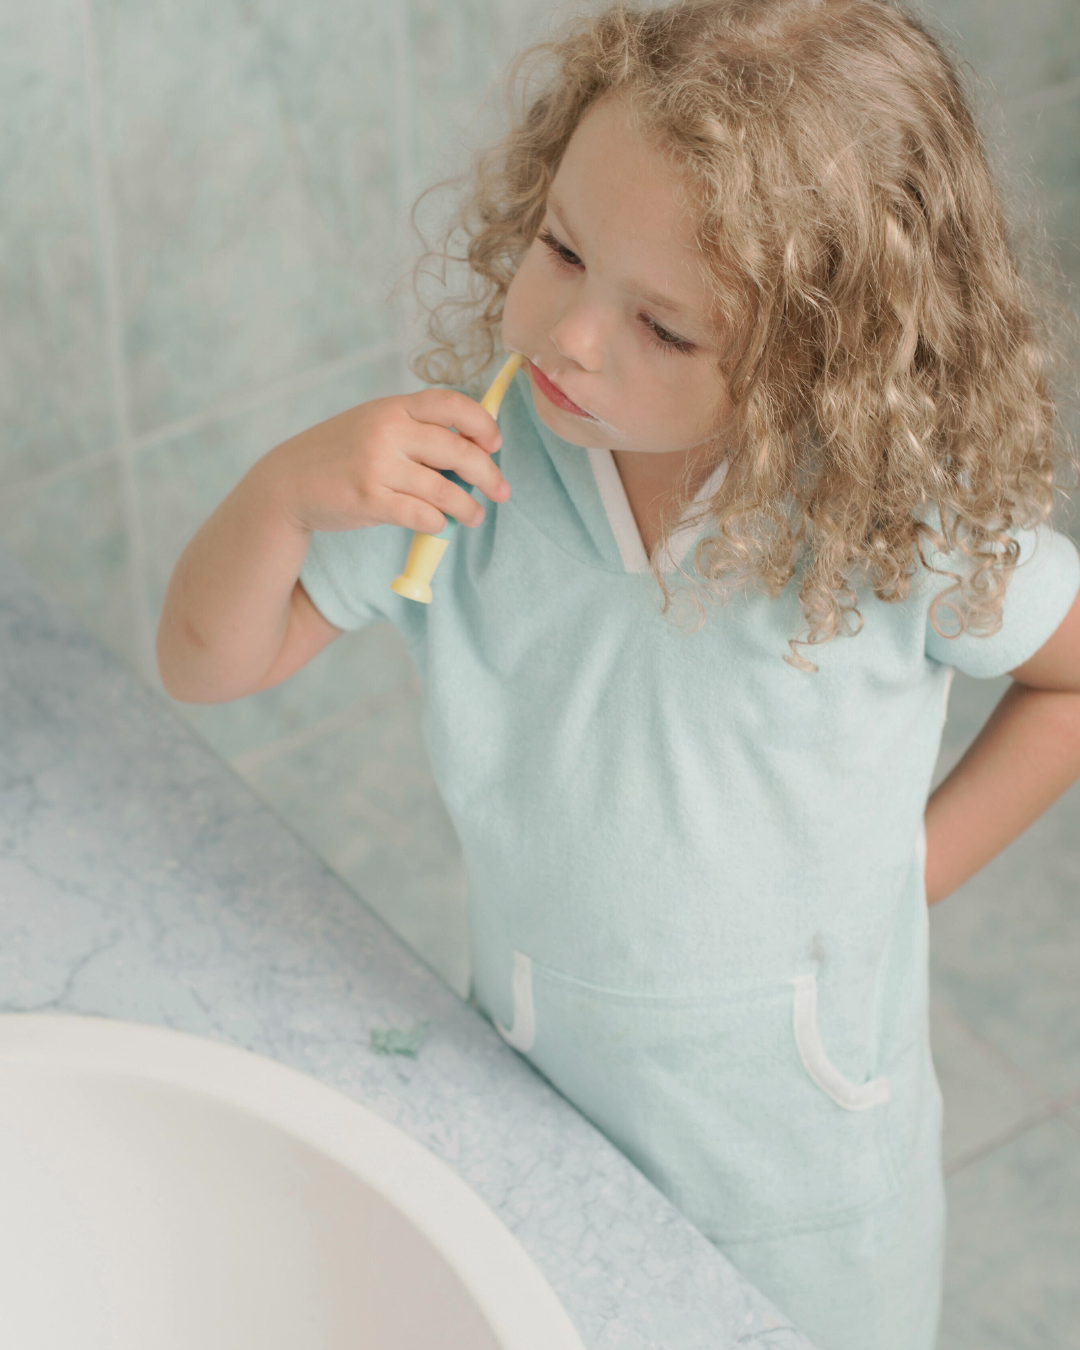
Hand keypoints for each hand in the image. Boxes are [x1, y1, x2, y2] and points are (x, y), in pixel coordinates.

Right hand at [264, 388, 510, 536]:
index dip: (482, 423)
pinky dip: (439, 523)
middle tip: (502, 490)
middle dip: (489, 474)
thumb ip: (416, 430)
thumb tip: (474, 452)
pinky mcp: (370, 500)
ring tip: (476, 516)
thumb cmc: (342, 454)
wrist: (288, 482)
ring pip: (445, 490)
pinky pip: (422, 515)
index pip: (451, 404)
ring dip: (469, 508)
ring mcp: (377, 466)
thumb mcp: (376, 426)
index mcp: (394, 407)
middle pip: (459, 451)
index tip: (496, 443)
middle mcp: (387, 431)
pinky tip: (441, 525)